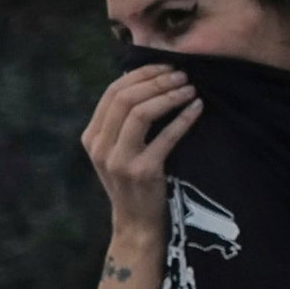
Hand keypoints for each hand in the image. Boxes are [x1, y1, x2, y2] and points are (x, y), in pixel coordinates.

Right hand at [83, 63, 196, 231]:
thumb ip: (123, 122)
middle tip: (183, 75)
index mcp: (91, 138)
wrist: (137, 222)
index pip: (112, 93)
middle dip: (157, 80)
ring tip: (190, 89)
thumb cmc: (134, 181)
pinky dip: (184, 118)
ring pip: (140, 112)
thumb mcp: (118, 151)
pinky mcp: (141, 172)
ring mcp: (118, 161)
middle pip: (125, 98)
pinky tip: (198, 107)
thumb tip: (148, 81)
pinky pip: (166, 136)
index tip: (166, 66)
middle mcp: (99, 148)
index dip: (140, 74)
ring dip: (169, 95)